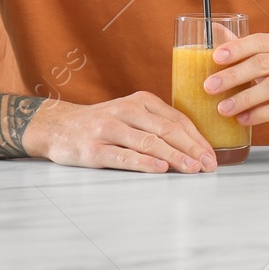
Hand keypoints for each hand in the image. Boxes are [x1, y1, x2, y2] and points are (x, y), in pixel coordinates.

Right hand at [23, 92, 218, 172]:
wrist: (57, 126)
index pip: (176, 119)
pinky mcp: (93, 148)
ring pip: (149, 142)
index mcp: (141, 100)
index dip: (197, 138)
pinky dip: (144, 162)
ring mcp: (109, 129)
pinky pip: (123, 155)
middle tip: (208, 164)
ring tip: (192, 168)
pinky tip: (160, 168)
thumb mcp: (130, 114)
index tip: (212, 155)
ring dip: (175, 156)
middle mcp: (126, 110)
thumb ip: (156, 124)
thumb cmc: (102, 124)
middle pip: (167, 129)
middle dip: (192, 148)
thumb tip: (192, 145)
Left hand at [204, 32, 268, 145]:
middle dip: (234, 75)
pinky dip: (260, 114)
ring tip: (223, 109)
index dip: (238, 48)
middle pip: (265, 62)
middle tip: (210, 86)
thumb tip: (218, 30)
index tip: (215, 58)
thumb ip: (249, 52)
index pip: (262, 41)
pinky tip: (245, 119)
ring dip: (244, 98)